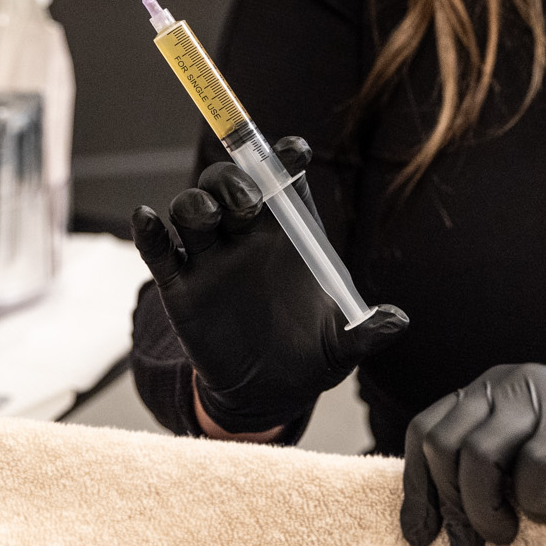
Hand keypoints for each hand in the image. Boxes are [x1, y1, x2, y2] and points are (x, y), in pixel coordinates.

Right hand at [131, 136, 407, 434]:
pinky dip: (148, 230)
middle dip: (235, 181)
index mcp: (289, 235)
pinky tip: (147, 220)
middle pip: (230, 183)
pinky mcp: (179, 285)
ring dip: (195, 204)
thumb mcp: (342, 347)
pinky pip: (158, 248)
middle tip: (248, 203)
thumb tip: (398, 321)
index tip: (296, 151)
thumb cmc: (310, 356)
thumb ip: (366, 331)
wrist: (267, 393)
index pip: (285, 182)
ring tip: (209, 219)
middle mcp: (246, 235)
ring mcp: (210, 257)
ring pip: (191, 209)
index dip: (287, 159)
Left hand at [401, 354, 545, 545]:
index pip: (425, 432)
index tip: (421, 537)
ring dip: (482, 509)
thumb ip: (490, 470)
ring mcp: (542, 400)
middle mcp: (509, 386)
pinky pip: (529, 466)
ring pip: (476, 456)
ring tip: (505, 535)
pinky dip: (531, 500)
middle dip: (449, 507)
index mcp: (491, 392)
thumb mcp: (533, 456)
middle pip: (443, 445)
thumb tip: (440, 522)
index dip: (416, 488)